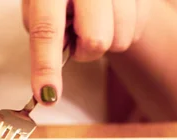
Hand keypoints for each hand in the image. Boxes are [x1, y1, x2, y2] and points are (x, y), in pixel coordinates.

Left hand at [22, 0, 151, 104]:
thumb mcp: (38, 2)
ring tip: (96, 19)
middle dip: (86, 50)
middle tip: (78, 35)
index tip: (47, 95)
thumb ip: (41, 29)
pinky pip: (138, 29)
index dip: (46, 67)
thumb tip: (55, 59)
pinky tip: (113, 14)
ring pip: (121, 39)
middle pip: (96, 39)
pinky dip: (124, 30)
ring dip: (106, 40)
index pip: (47, 30)